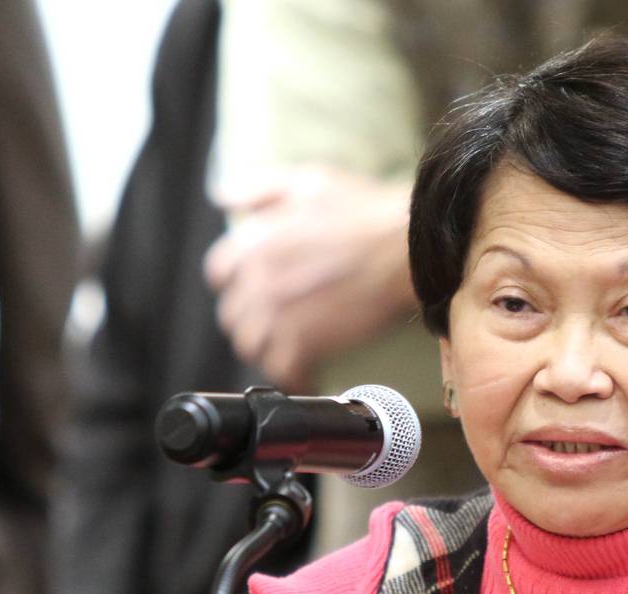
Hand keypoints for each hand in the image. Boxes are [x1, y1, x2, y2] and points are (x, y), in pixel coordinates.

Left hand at [204, 166, 415, 391]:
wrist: (407, 247)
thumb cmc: (365, 212)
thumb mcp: (308, 182)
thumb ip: (258, 189)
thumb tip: (222, 196)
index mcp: (254, 243)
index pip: (219, 273)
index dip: (237, 283)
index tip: (256, 290)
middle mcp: (258, 280)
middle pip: (233, 315)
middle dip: (251, 320)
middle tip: (277, 323)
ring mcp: (279, 315)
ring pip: (251, 346)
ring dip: (267, 350)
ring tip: (290, 350)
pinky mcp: (305, 344)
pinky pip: (282, 371)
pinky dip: (293, 377)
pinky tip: (307, 376)